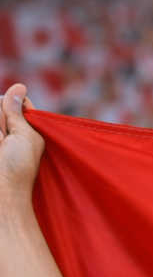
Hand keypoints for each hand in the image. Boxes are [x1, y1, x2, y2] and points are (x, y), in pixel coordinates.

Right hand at [0, 84, 43, 211]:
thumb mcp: (25, 137)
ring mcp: (0, 134)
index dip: (14, 103)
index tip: (13, 121)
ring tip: (1, 145)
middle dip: (2, 118)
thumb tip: (20, 86)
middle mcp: (8, 129)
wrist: (2, 189)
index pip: (18, 102)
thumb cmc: (18, 166)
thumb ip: (19, 112)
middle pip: (1, 105)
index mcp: (26, 129)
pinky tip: (0, 145)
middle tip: (5, 140)